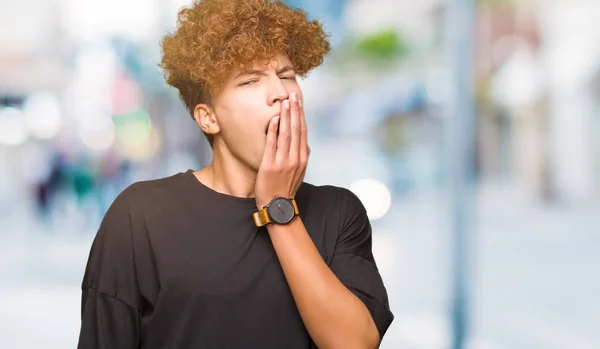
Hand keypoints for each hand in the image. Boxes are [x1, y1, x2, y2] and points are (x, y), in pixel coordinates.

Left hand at [255, 92, 309, 209]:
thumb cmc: (286, 188)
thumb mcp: (299, 172)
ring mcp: (283, 162)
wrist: (277, 206)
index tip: (298, 102)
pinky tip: (274, 120)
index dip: (300, 115)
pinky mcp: (270, 165)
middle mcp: (295, 158)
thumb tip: (305, 145)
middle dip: (294, 111)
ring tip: (284, 102)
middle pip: (296, 130)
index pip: (302, 132)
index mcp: (302, 158)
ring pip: (286, 134)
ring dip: (285, 117)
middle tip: (292, 95)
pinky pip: (272, 145)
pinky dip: (273, 131)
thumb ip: (301, 157)